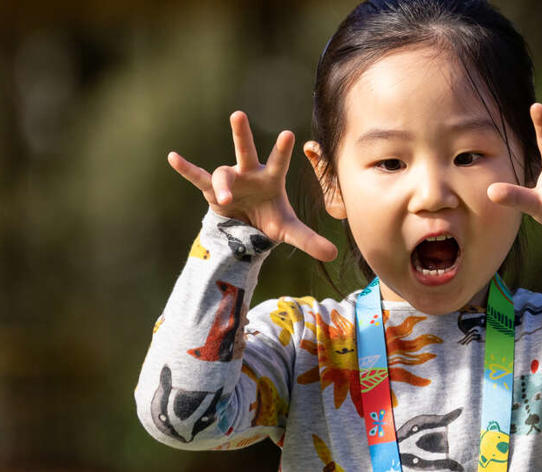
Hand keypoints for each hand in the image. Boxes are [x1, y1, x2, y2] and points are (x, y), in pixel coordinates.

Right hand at [168, 111, 337, 261]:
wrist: (248, 229)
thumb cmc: (271, 220)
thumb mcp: (289, 231)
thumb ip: (310, 240)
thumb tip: (334, 254)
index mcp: (271, 179)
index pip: (279, 162)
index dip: (282, 150)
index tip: (288, 134)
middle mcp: (250, 174)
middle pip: (245, 150)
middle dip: (241, 134)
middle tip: (238, 114)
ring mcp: (231, 180)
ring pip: (222, 174)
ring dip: (222, 186)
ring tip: (224, 199)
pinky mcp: (212, 191)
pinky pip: (198, 178)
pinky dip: (186, 169)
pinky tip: (172, 157)